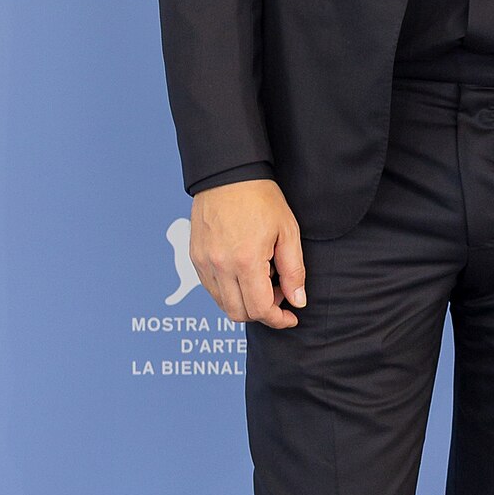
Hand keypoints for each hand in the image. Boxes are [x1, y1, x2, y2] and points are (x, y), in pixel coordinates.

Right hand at [190, 179, 305, 329]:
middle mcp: (220, 266)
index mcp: (246, 260)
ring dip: (244, 303)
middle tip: (277, 292)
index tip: (290, 317)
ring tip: (260, 279)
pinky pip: (211, 289)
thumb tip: (297, 301)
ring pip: (223, 304)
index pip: (260, 309)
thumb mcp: (288, 232)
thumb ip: (294, 271)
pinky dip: (228, 292)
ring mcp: (204, 263)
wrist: (228, 174)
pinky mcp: (195, 257)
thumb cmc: (260, 198)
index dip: (278, 320)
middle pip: (239, 314)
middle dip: (262, 312)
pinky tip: (242, 273)